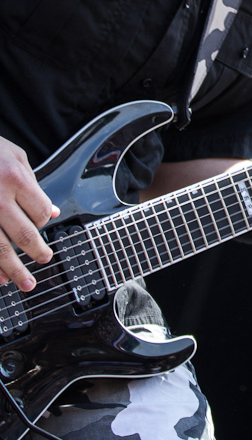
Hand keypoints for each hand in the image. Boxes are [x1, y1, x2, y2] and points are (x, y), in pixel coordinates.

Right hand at [0, 136, 59, 290]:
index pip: (39, 211)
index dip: (44, 220)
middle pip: (23, 234)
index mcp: (14, 178)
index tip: (43, 223)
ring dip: (14, 269)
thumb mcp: (15, 156)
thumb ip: (34, 184)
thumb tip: (50, 212)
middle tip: (44, 260)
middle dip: (37, 252)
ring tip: (25, 283)